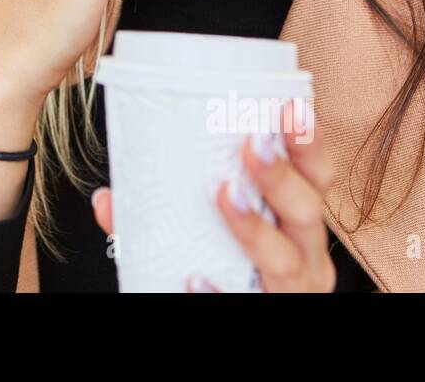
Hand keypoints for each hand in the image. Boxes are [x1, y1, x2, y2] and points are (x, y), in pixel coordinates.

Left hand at [92, 101, 335, 292]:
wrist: (230, 306)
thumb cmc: (228, 266)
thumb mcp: (210, 232)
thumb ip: (163, 213)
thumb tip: (106, 199)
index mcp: (298, 221)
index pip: (319, 178)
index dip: (311, 144)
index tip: (290, 108)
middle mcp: (306, 255)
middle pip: (308, 214)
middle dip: (282, 178)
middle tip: (252, 145)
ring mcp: (291, 291)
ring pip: (286, 263)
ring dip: (255, 227)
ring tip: (225, 195)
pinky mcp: (266, 315)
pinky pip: (245, 306)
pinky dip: (220, 294)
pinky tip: (196, 278)